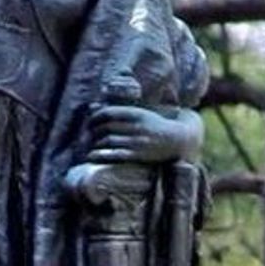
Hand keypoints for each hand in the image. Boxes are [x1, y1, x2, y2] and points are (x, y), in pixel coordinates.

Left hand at [81, 103, 200, 168]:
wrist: (178, 140)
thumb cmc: (157, 126)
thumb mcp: (143, 113)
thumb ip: (125, 112)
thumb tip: (102, 109)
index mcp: (136, 113)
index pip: (109, 112)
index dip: (95, 117)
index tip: (88, 122)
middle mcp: (136, 126)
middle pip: (106, 127)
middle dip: (92, 132)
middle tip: (86, 136)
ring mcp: (137, 141)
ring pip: (108, 140)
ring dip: (95, 144)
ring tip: (88, 147)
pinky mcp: (138, 155)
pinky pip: (116, 154)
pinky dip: (102, 155)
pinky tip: (93, 156)